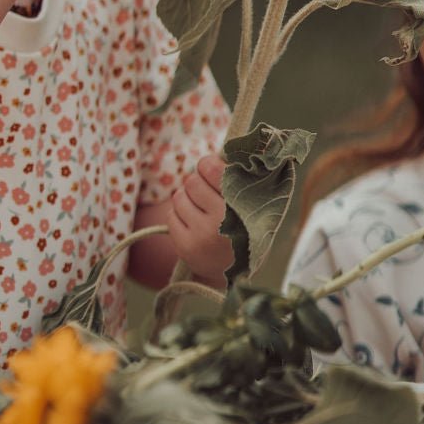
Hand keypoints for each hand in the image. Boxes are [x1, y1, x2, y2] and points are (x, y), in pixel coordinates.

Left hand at [167, 154, 232, 287]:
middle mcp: (222, 220)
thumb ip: (236, 178)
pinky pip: (171, 215)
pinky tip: (193, 226)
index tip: (210, 170)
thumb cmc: (243, 226)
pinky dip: (179, 216)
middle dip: (197, 185)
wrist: (236, 271)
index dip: (207, 165)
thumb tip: (213, 153)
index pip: (211, 168)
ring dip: (187, 200)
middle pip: (192, 181)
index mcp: (243, 204)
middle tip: (207, 197)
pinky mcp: (186, 247)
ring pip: (179, 197)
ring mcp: (202, 235)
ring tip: (201, 212)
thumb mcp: (252, 202)